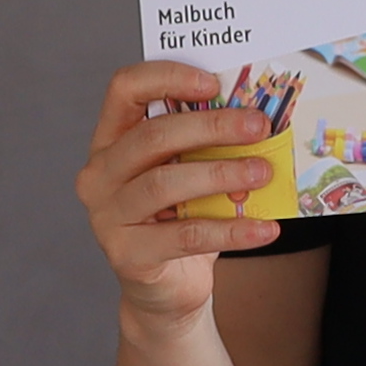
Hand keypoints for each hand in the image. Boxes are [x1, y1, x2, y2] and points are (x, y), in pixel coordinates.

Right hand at [80, 60, 279, 323]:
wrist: (168, 289)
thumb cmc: (181, 218)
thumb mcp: (190, 172)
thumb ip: (206, 144)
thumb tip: (257, 115)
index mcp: (111, 140)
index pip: (125, 89)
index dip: (167, 77)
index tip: (213, 83)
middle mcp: (100, 173)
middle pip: (152, 135)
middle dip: (211, 126)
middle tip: (258, 127)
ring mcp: (107, 215)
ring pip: (165, 183)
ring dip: (221, 173)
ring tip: (262, 172)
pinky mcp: (127, 254)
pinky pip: (185, 235)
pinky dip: (231, 230)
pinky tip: (265, 228)